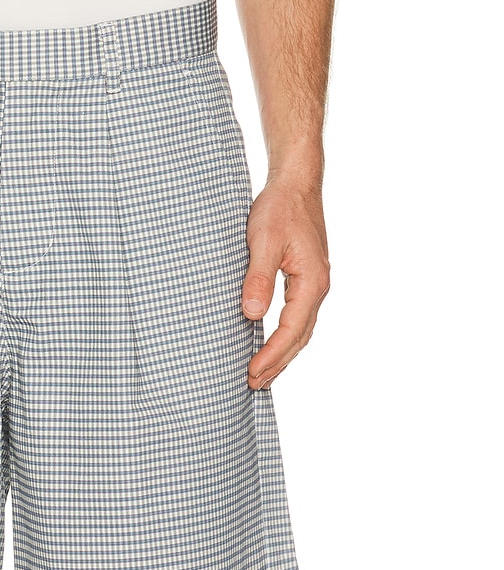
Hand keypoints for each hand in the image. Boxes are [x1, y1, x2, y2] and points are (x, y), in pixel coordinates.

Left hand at [240, 176, 329, 389]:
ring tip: (261, 376)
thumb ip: (259, 278)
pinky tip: (270, 346)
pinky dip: (285, 338)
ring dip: (282, 355)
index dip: (271, 355)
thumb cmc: (279, 208)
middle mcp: (319, 286)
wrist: (296, 183)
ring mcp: (315, 284)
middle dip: (277, 363)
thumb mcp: (263, 241)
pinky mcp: (307, 279)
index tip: (251, 373)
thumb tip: (253, 314)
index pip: (290, 330)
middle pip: (300, 337)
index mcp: (312, 281)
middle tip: (253, 385)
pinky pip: (298, 318)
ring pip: (301, 331)